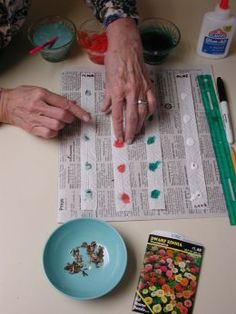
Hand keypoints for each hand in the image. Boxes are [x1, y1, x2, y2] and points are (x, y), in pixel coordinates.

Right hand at [0, 86, 90, 137]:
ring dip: (62, 125)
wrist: (6, 104)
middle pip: (62, 115)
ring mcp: (35, 118)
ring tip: (59, 121)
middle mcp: (38, 106)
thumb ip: (56, 97)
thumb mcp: (39, 90)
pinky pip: (49, 133)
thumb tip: (72, 102)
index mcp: (41, 94)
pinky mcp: (32, 128)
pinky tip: (52, 127)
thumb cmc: (23, 96)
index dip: (78, 111)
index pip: (65, 103)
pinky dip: (55, 132)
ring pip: (57, 125)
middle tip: (70, 118)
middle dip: (70, 118)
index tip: (86, 116)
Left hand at [102, 18, 156, 143]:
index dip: (118, 128)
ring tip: (138, 132)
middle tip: (130, 140)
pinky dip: (151, 111)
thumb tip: (105, 109)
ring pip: (143, 111)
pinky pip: (152, 101)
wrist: (127, 46)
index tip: (119, 137)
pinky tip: (148, 117)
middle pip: (132, 117)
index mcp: (117, 90)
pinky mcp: (149, 85)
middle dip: (131, 131)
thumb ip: (107, 97)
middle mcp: (130, 91)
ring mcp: (141, 88)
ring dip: (141, 124)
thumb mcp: (107, 79)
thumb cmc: (115, 60)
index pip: (118, 115)